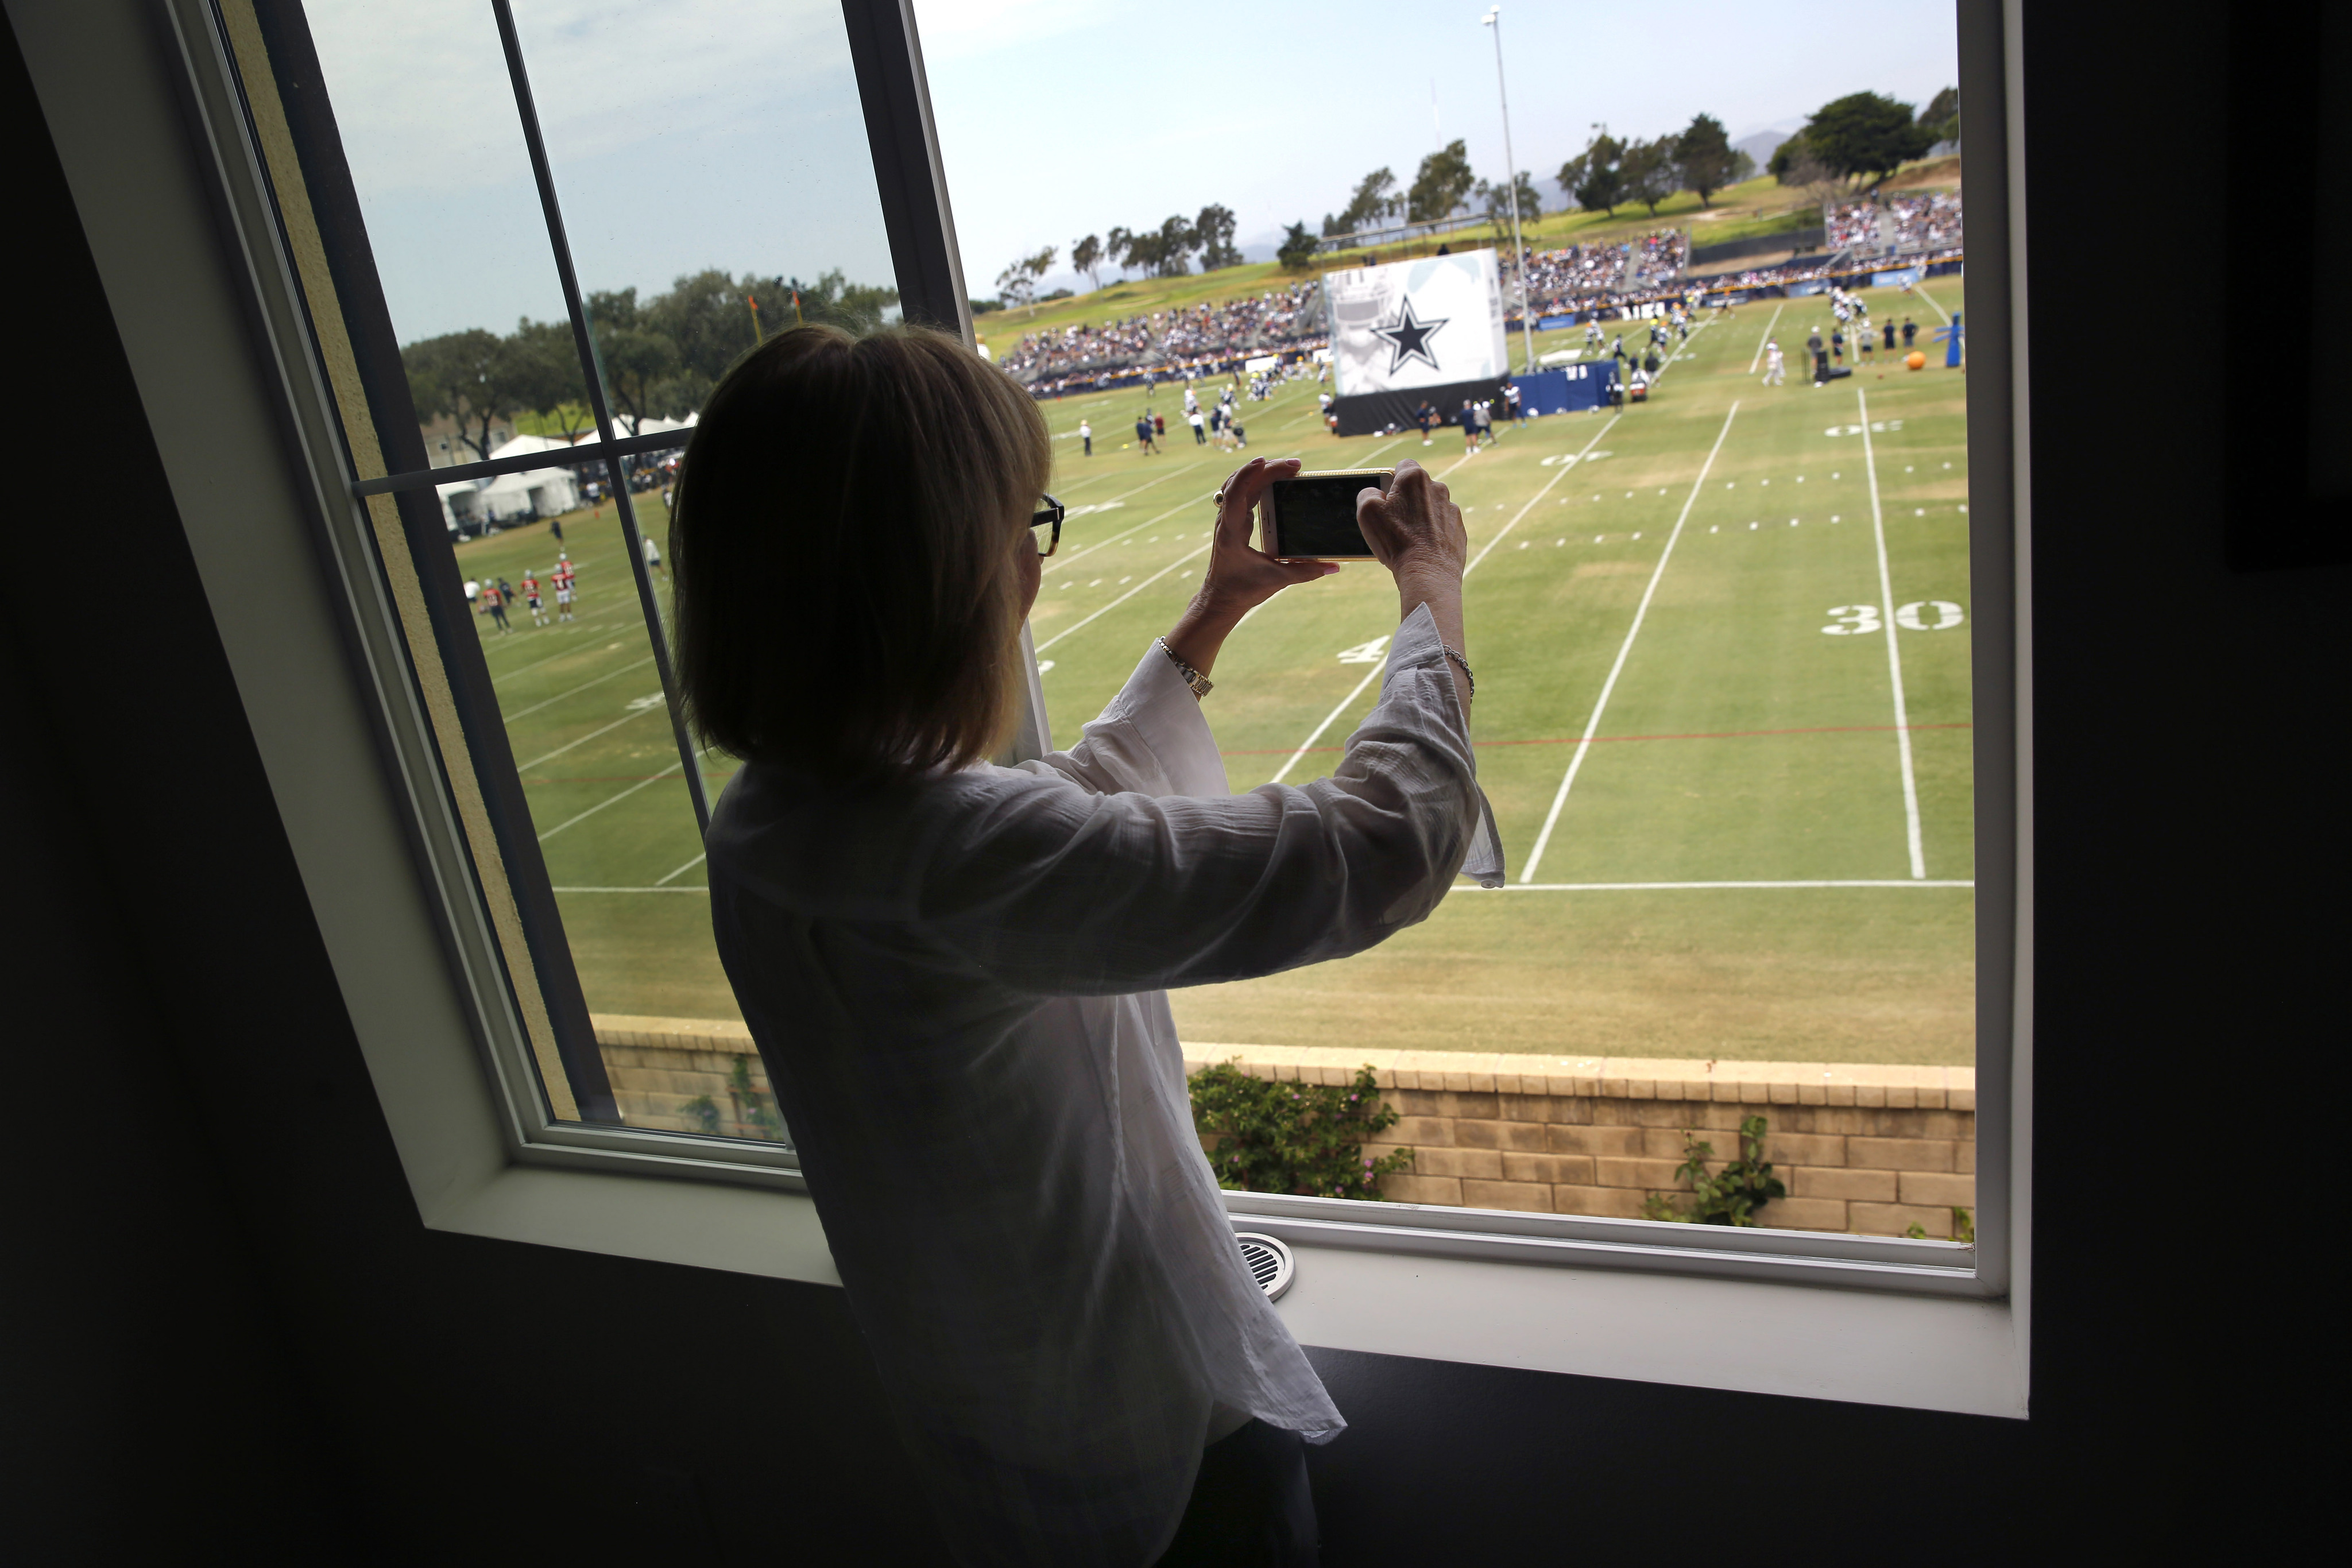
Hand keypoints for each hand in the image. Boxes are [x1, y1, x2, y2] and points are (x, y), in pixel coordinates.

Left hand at [1163, 457, 1334, 677]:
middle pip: (1241, 483)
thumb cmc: (1242, 591)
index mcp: (1231, 533)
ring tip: (1285, 467)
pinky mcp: (1232, 522)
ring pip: (1238, 485)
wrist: (1220, 599)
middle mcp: (1226, 522)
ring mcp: (1227, 520)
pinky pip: (1240, 493)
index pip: (1235, 494)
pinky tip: (1270, 478)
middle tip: (1296, 465)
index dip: (1248, 474)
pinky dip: (1254, 481)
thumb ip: (1305, 572)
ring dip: (1259, 473)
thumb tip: (1333, 567)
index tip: (1266, 462)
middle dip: (1267, 469)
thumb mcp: (1276, 581)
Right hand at [1355, 459, 1465, 586]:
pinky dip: (1433, 532)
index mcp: (1414, 478)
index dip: (1391, 479)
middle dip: (1406, 500)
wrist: (1428, 573)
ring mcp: (1451, 509)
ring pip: (1430, 507)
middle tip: (1393, 521)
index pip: (1402, 466)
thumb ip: (1367, 493)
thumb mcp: (1367, 512)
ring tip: (1408, 538)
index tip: (1386, 496)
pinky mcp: (1458, 528)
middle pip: (1417, 488)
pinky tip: (1422, 547)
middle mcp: (1437, 488)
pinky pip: (1442, 525)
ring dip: (1420, 517)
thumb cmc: (1396, 541)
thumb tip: (1375, 493)